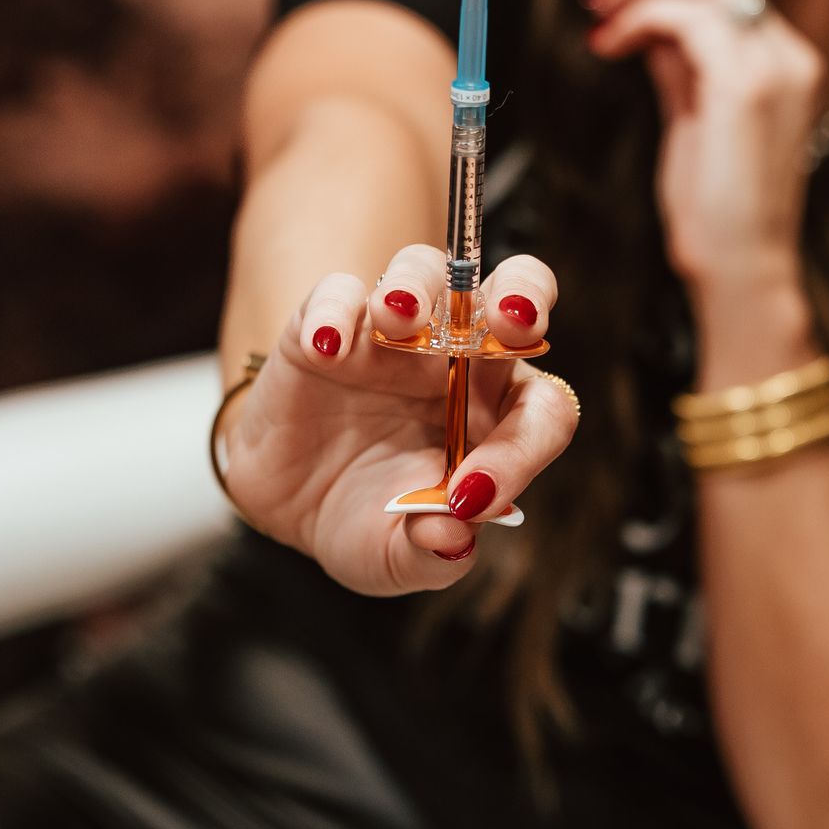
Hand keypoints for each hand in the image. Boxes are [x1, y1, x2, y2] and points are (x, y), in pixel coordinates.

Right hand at [220, 247, 576, 596]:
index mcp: (499, 415)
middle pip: (515, 294)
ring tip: (398, 318)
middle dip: (524, 296)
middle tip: (515, 320)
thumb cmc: (365, 521)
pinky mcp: (328, 324)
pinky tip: (324, 346)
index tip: (476, 495)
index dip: (524, 447)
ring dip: (418, 286)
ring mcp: (394, 336)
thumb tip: (452, 535)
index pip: (542, 409)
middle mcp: (458, 360)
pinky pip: (338, 292)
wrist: (287, 508)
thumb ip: (432, 553)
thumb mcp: (397, 558)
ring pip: (425, 271)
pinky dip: (335, 309)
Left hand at [586, 0, 826, 295]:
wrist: (741, 268)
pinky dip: (638, 17)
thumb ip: (683, 69)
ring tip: (603, 22)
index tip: (618, 1)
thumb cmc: (719, 211)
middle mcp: (789, 56)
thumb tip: (651, 28)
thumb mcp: (698, 120)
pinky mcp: (743, 85)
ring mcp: (773, 67)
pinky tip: (611, 43)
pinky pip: (683, 16)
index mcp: (788, 64)